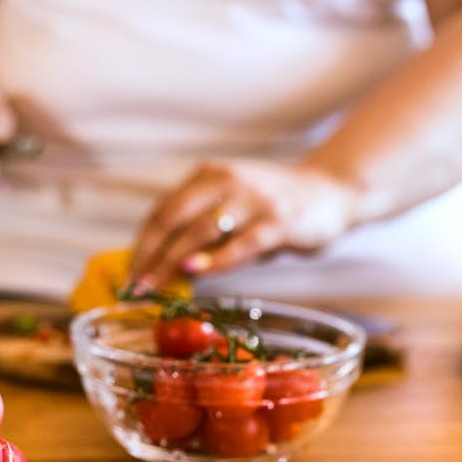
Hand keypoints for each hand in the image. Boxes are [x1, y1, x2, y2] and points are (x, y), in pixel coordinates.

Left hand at [130, 159, 357, 288]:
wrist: (332, 191)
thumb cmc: (271, 206)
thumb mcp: (231, 206)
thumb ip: (199, 228)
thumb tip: (160, 268)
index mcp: (208, 175)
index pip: (163, 210)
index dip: (142, 242)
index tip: (129, 273)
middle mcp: (227, 180)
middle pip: (175, 218)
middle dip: (150, 254)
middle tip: (136, 285)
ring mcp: (254, 199)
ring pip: (202, 230)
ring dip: (172, 260)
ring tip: (154, 285)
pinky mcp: (279, 221)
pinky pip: (242, 243)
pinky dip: (215, 259)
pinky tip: (194, 272)